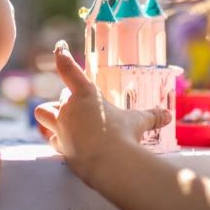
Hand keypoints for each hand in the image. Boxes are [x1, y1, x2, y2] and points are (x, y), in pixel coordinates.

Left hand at [34, 41, 171, 184]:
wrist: (109, 162)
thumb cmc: (122, 135)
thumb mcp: (138, 122)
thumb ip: (151, 116)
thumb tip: (168, 115)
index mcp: (86, 94)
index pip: (68, 68)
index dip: (62, 55)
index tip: (59, 46)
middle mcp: (68, 108)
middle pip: (60, 97)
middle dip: (68, 101)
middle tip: (81, 109)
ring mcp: (61, 127)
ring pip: (42, 113)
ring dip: (48, 114)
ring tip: (59, 120)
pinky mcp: (59, 145)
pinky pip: (52, 138)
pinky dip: (57, 139)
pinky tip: (67, 143)